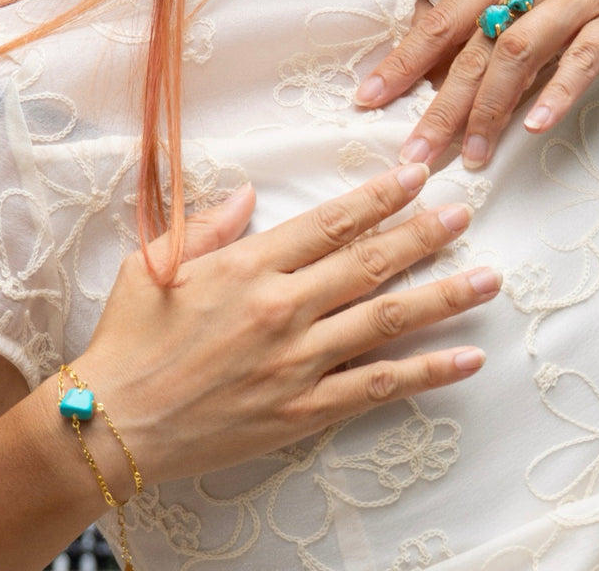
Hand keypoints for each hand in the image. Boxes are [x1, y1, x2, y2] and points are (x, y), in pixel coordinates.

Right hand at [78, 164, 498, 487]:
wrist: (110, 423)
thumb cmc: (129, 339)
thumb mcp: (156, 263)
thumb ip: (208, 224)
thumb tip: (251, 193)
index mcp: (247, 266)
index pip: (329, 222)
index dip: (378, 197)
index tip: (415, 175)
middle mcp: (281, 308)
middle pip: (369, 262)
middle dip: (423, 233)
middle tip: (463, 211)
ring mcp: (297, 362)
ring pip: (385, 320)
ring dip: (442, 295)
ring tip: (487, 275)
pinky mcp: (303, 411)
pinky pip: (377, 388)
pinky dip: (426, 373)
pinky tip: (465, 358)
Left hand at [355, 0, 598, 168]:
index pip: (441, 21)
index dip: (403, 62)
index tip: (369, 98)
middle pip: (475, 52)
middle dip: (441, 107)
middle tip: (415, 154)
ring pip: (520, 56)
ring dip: (492, 109)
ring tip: (473, 155)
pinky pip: (585, 55)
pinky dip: (560, 89)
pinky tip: (538, 124)